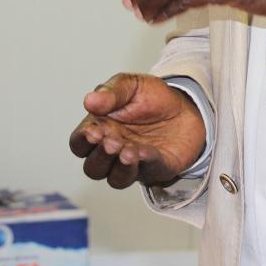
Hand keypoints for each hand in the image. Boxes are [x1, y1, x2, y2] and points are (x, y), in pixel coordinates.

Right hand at [68, 73, 205, 189]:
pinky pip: (149, 171)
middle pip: (94, 168)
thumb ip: (111, 92)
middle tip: (111, 142)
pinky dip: (145, 163)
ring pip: (117, 179)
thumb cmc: (152, 97)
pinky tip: (145, 152)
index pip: (80, 145)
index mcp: (100, 130)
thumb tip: (89, 101)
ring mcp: (134, 164)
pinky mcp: (157, 168)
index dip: (82, 142)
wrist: (186, 104)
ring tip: (127, 151)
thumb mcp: (131, 85)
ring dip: (120, 168)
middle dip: (100, 157)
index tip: (92, 132)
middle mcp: (113, 151)